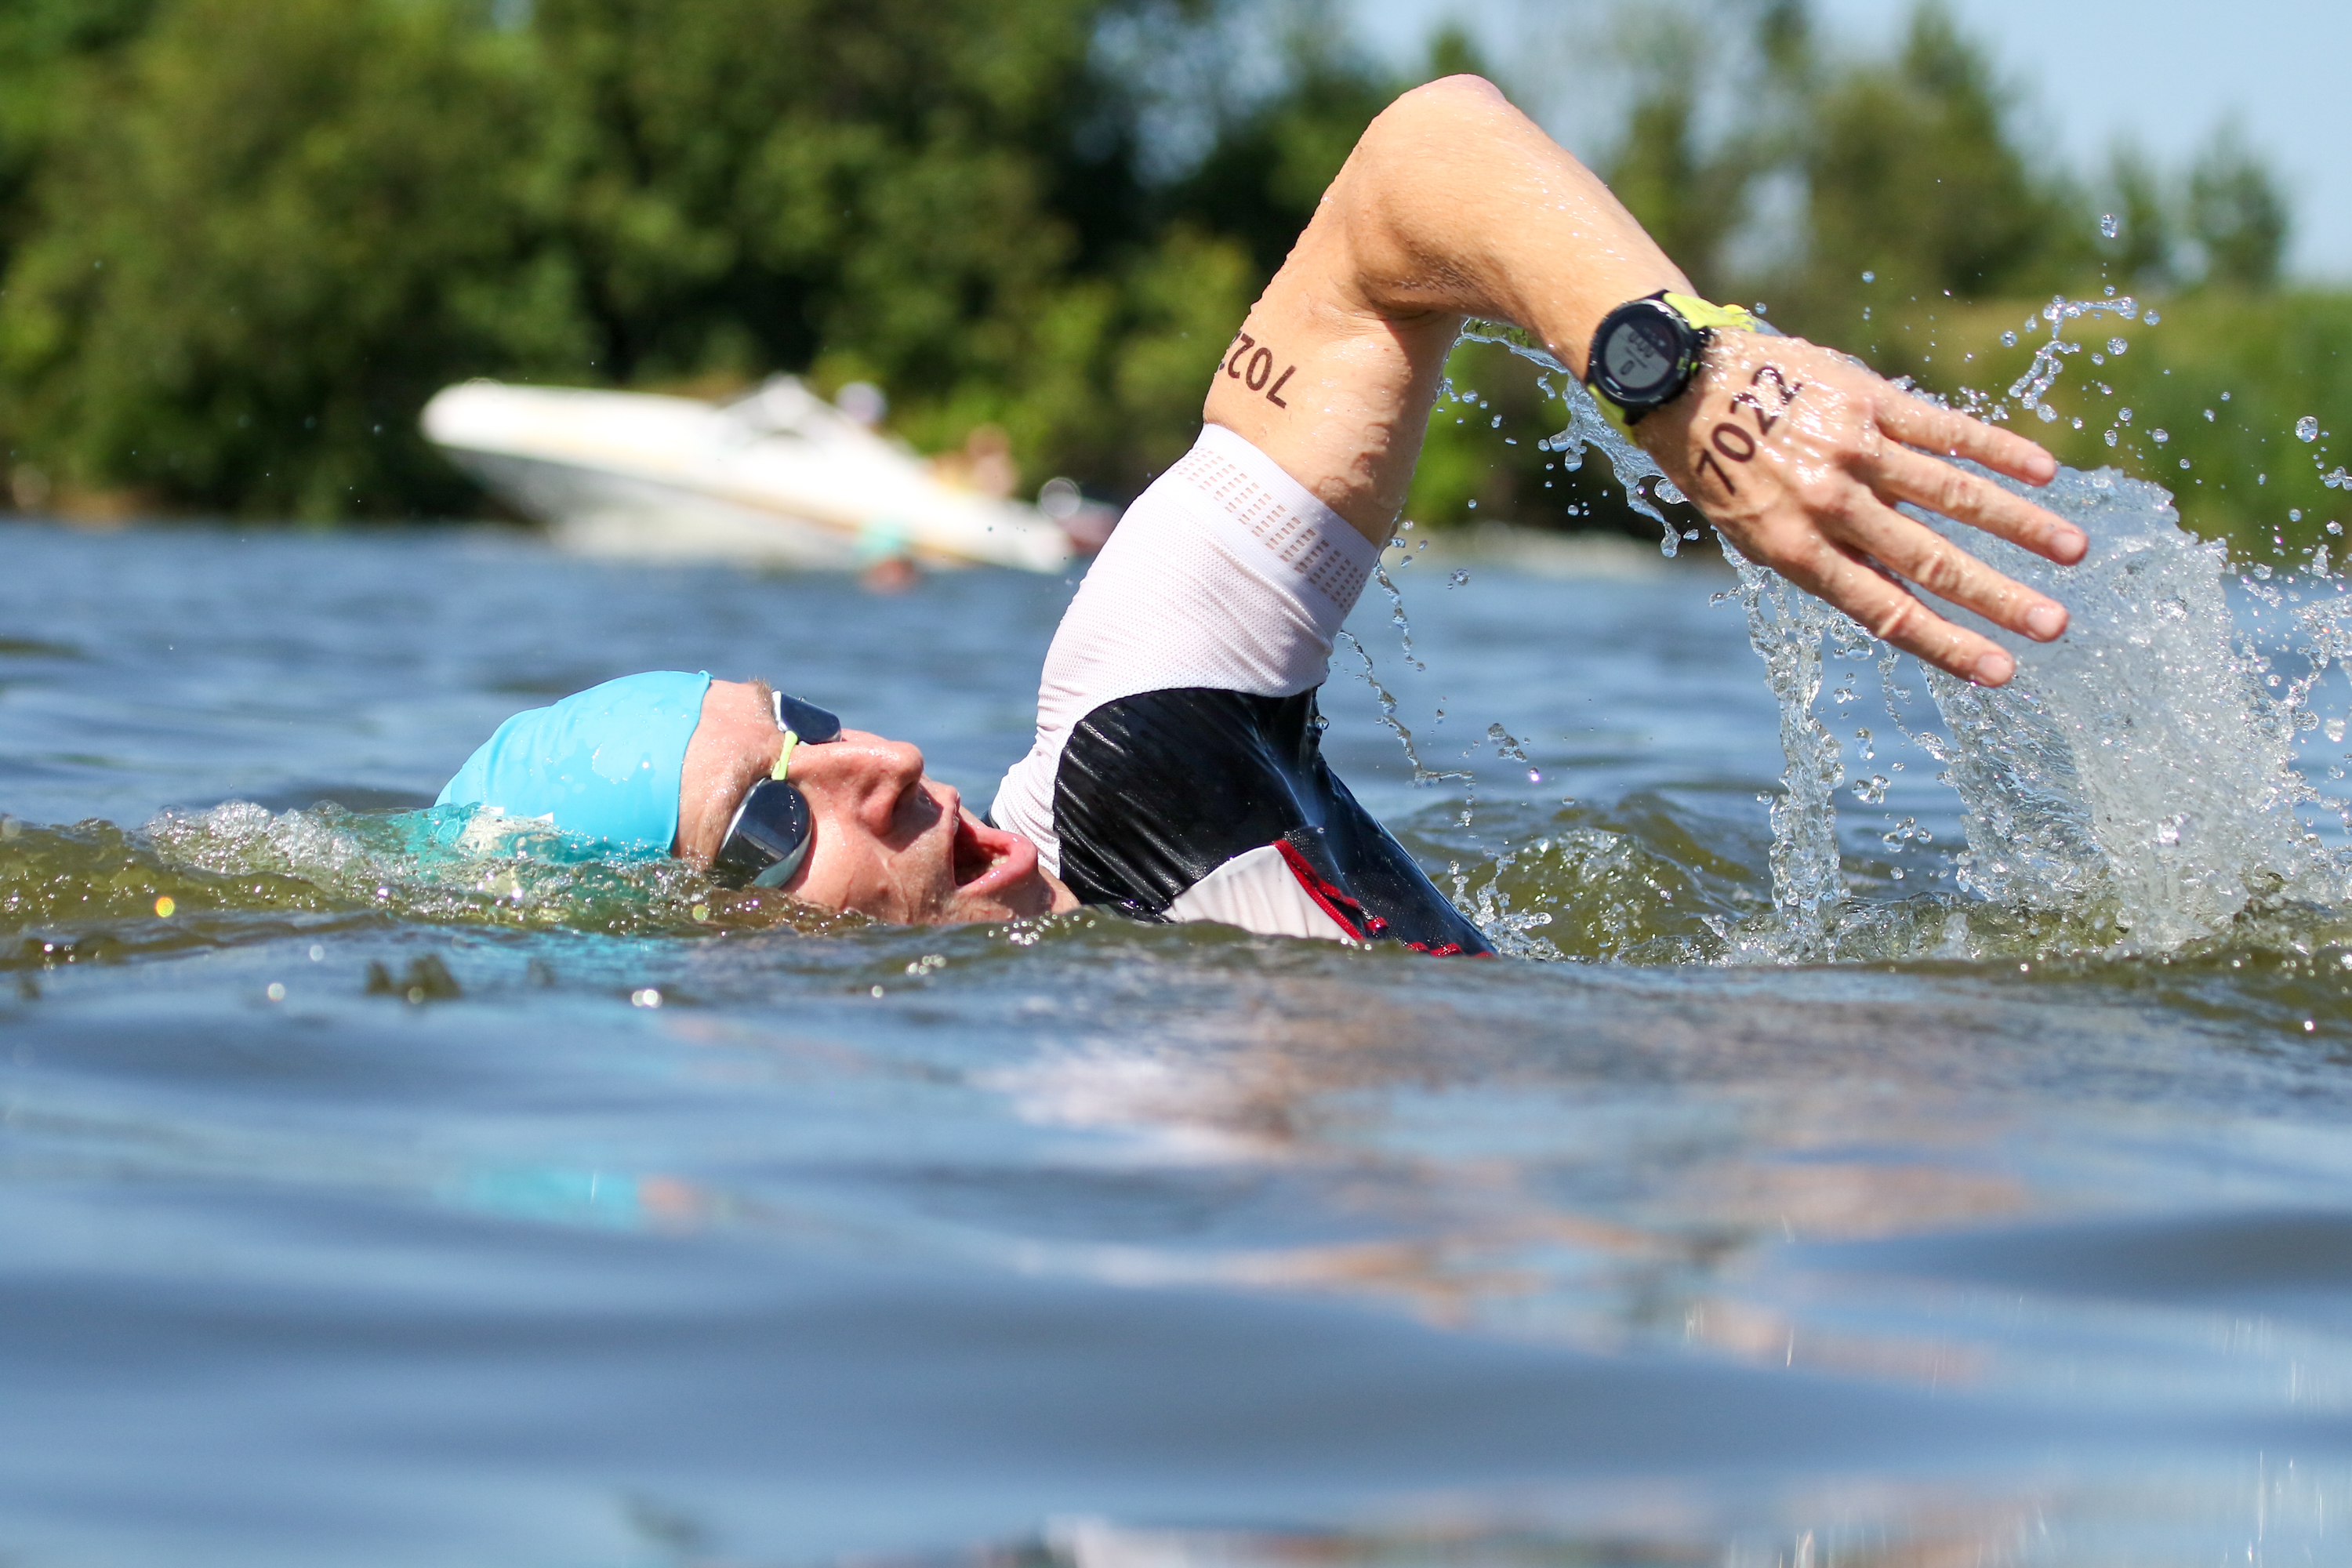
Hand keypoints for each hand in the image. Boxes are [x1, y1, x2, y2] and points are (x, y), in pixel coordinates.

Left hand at [1637, 331, 2086, 685]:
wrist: (1684, 384)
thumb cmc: (1725, 472)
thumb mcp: (1760, 534)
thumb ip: (1833, 561)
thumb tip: (1909, 595)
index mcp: (1798, 551)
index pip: (1887, 610)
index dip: (1947, 645)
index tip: (2001, 672)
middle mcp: (1830, 504)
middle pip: (1931, 561)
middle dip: (1999, 599)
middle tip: (2056, 626)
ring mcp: (1854, 449)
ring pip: (1953, 494)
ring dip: (2021, 526)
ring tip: (2073, 551)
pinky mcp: (1869, 398)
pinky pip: (1945, 429)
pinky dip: (1998, 451)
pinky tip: (2045, 473)